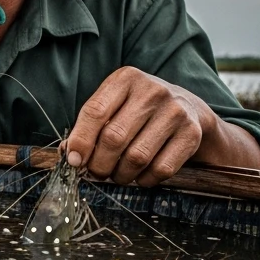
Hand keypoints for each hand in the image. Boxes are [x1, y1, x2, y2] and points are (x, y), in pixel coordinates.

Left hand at [65, 66, 216, 186]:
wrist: (189, 109)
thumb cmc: (138, 110)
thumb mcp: (113, 106)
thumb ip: (88, 126)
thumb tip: (69, 154)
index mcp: (126, 79)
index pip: (95, 112)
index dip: (81, 141)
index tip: (74, 161)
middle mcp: (152, 91)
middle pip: (114, 138)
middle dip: (99, 164)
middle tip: (96, 173)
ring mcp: (175, 111)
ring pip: (137, 157)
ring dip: (120, 174)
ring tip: (116, 175)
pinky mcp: (191, 133)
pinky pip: (161, 168)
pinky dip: (144, 180)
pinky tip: (139, 176)